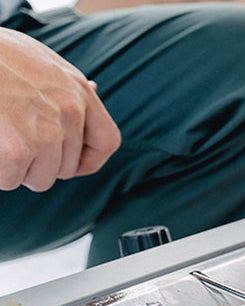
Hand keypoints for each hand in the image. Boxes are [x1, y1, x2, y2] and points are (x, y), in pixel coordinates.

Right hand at [0, 27, 120, 191]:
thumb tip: (92, 91)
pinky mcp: (17, 150)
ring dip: (17, 168)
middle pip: (67, 167)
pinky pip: (11, 180)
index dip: (88, 159)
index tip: (71, 162)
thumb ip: (66, 85)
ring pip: (40, 178)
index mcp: (78, 91)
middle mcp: (69, 113)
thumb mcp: (41, 60)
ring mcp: (46, 133)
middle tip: (12, 139)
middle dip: (40, 162)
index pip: (107, 142)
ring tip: (0, 138)